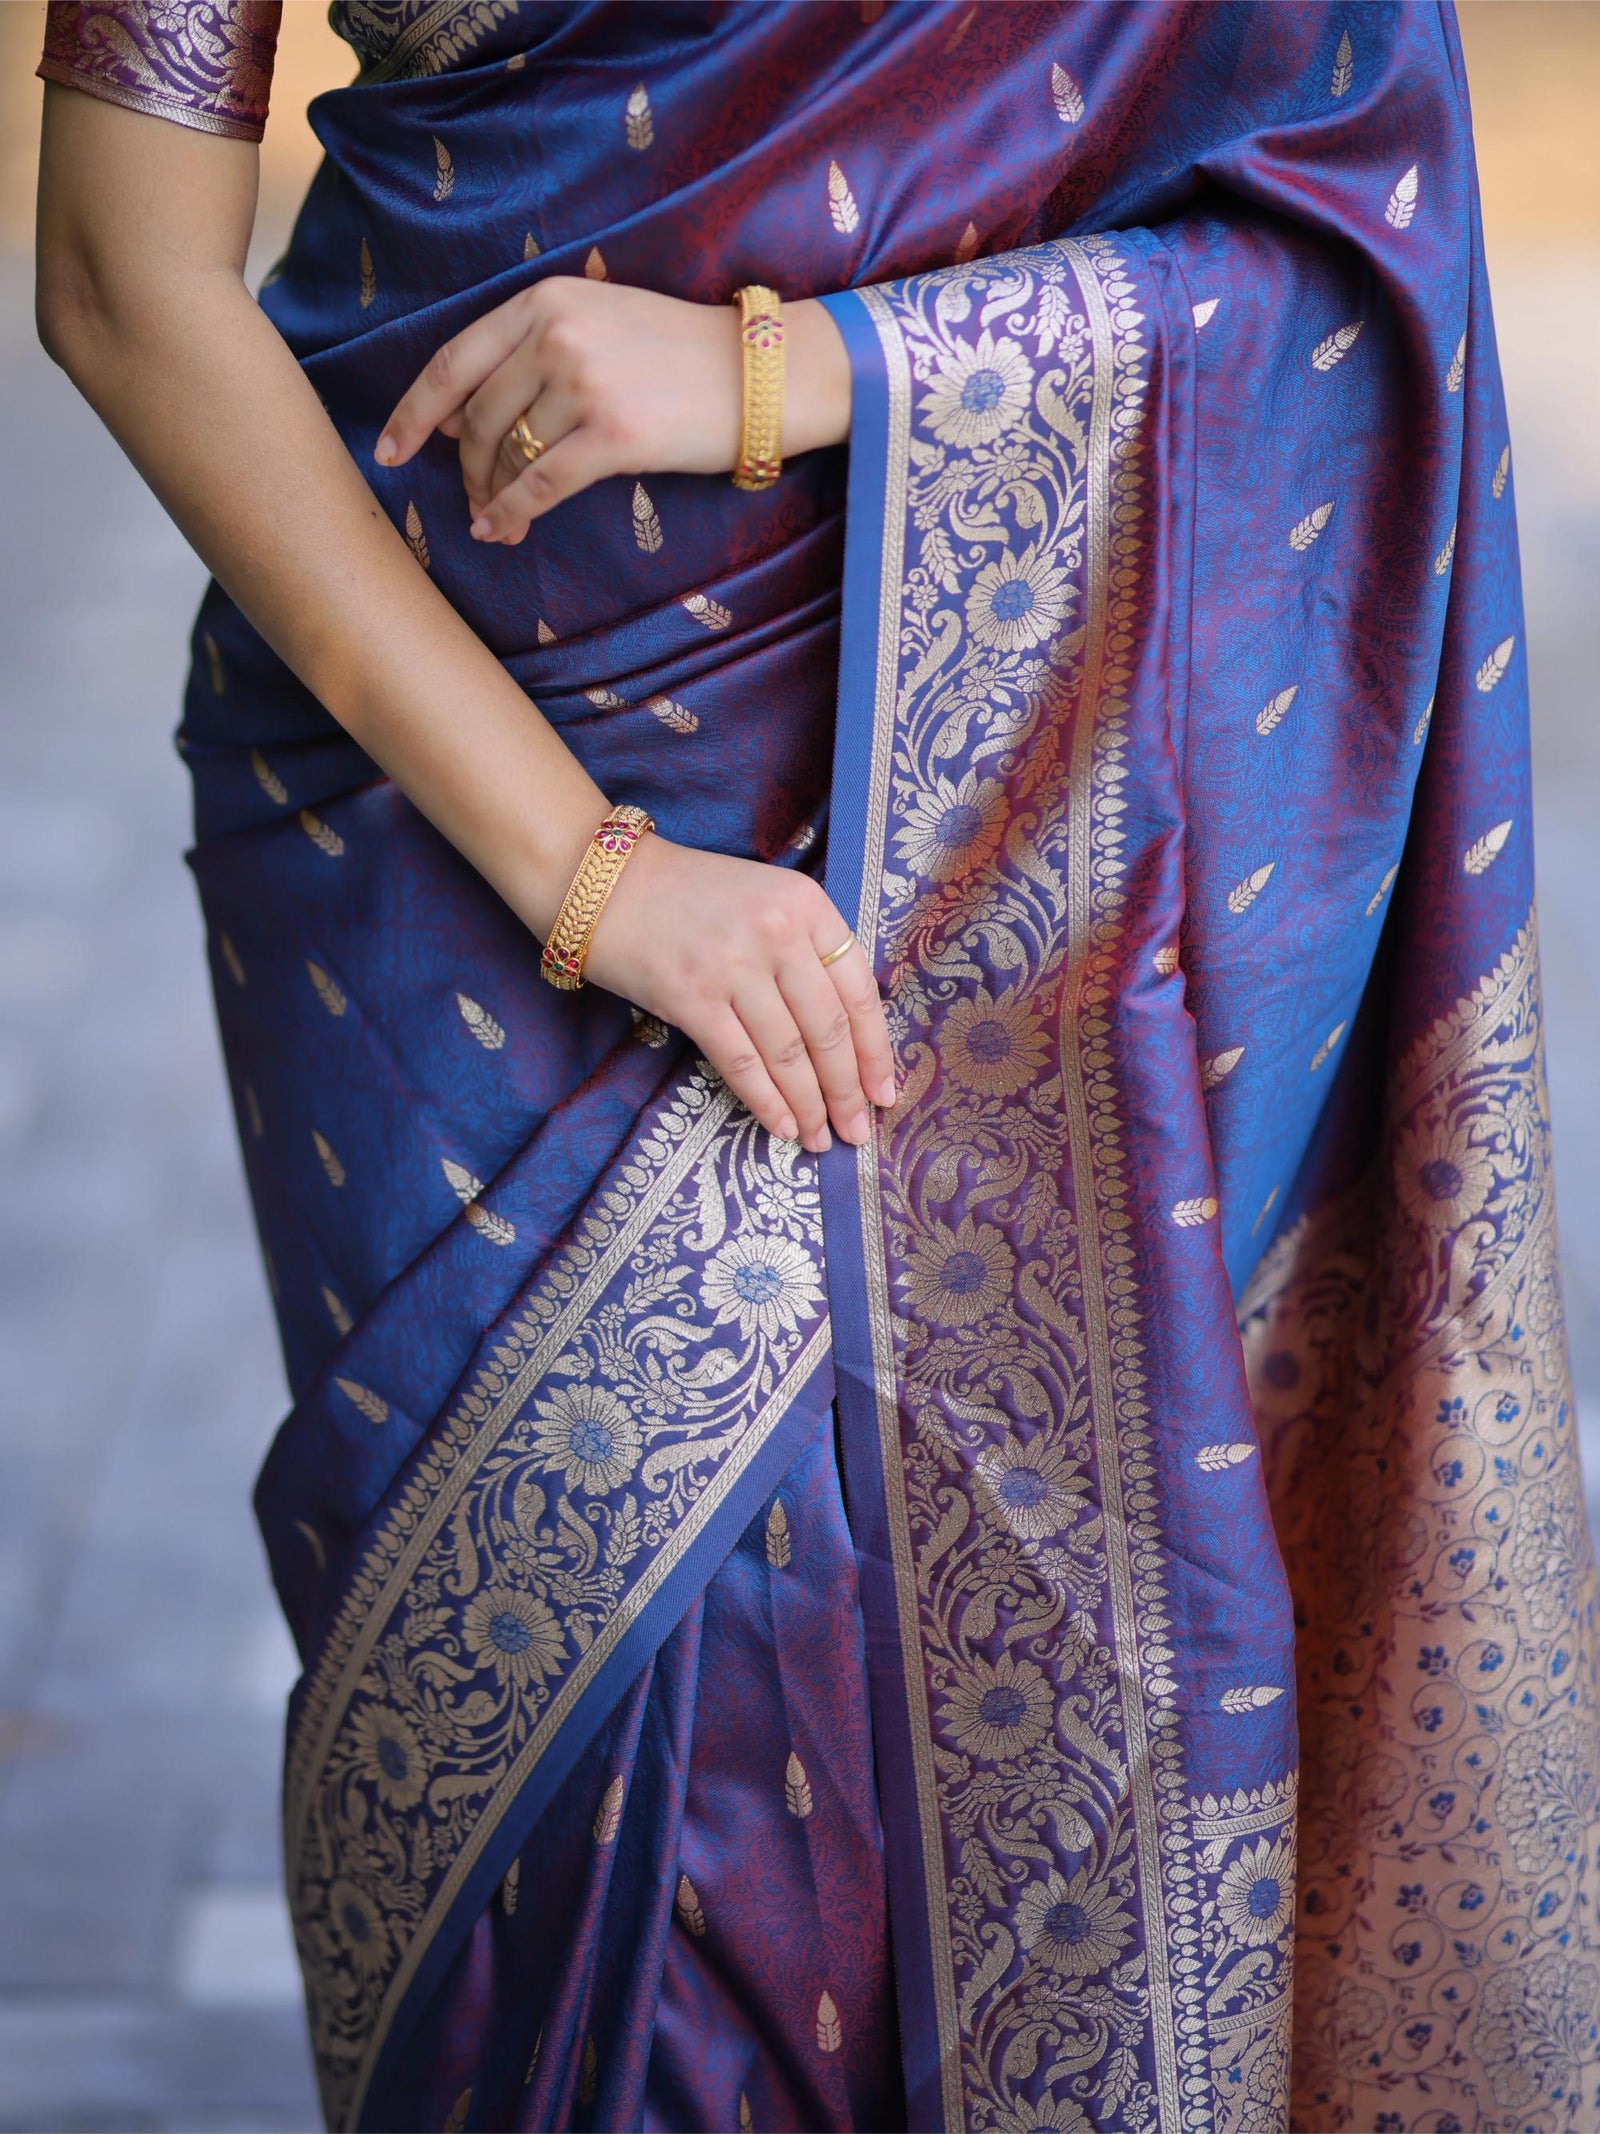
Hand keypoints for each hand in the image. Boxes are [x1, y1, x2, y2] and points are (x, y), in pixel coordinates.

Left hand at [375, 277, 849, 542]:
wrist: (761, 372)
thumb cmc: (678, 355)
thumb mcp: (598, 323)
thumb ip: (529, 355)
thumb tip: (457, 421)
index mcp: (545, 299)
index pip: (454, 360)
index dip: (414, 412)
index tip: (390, 450)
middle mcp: (558, 334)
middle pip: (479, 418)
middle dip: (467, 468)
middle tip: (473, 497)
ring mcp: (586, 383)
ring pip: (507, 454)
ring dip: (491, 497)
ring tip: (494, 522)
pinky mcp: (615, 435)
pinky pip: (541, 485)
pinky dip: (513, 514)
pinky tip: (503, 532)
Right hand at [583, 833, 893, 1152]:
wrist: (607, 884)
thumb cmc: (693, 897)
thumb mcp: (768, 902)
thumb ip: (808, 951)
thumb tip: (847, 1037)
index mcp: (807, 906)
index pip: (858, 991)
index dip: (875, 1051)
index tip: (884, 1092)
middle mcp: (777, 933)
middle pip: (828, 1029)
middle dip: (846, 1091)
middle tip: (856, 1132)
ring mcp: (733, 966)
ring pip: (788, 1054)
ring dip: (809, 1106)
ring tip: (819, 1139)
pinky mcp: (691, 998)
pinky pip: (741, 1063)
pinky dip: (766, 1102)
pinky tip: (782, 1126)